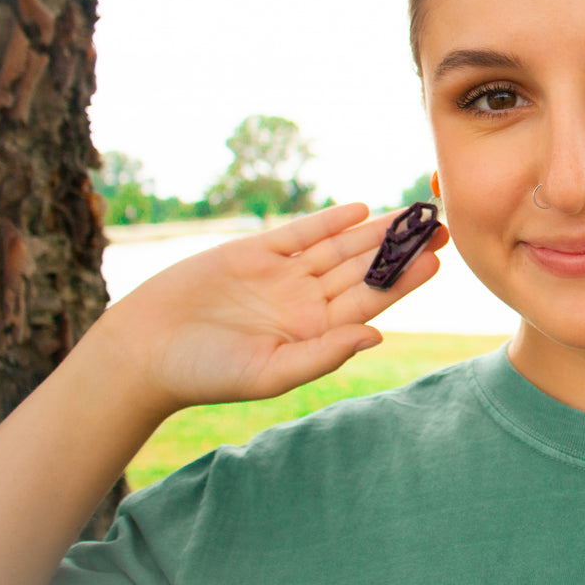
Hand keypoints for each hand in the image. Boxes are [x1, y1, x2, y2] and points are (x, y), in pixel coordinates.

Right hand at [95, 203, 447, 415]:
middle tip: (440, 223)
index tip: (437, 260)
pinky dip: (328, 221)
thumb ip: (324, 352)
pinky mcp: (254, 253)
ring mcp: (282, 276)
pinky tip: (359, 210)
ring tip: (411, 212)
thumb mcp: (270, 372)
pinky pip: (300, 234)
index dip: (404, 279)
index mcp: (316, 332)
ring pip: (338, 248)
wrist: (143, 352)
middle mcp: (306, 301)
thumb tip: (377, 335)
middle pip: (363, 268)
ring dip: (373, 230)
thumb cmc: (204, 374)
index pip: (371, 301)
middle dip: (401, 247)